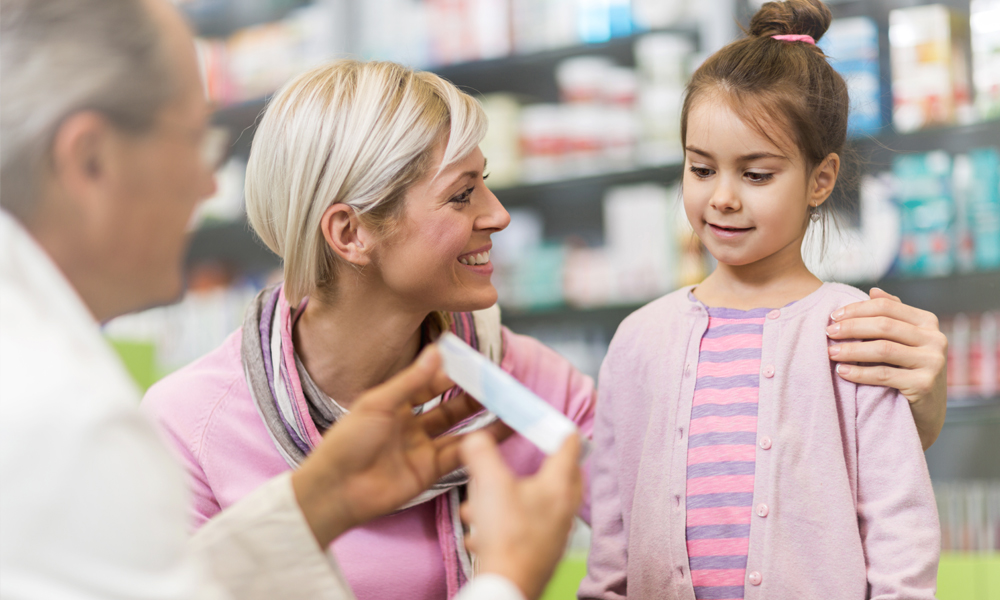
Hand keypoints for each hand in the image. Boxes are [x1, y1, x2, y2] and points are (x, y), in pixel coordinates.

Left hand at [291, 346, 504, 547]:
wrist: (336, 490)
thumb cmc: (347, 441)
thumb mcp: (378, 403)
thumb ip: (411, 380)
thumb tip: (437, 351)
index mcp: (394, 403)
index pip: (430, 383)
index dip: (452, 373)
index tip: (476, 362)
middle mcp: (410, 424)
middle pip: (449, 407)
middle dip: (473, 395)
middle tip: (499, 384)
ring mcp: (421, 449)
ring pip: (459, 430)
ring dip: (482, 419)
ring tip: (508, 406)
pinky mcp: (428, 472)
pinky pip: (458, 455)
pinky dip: (478, 445)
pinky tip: (498, 433)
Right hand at [459, 433, 582, 599]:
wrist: (506, 586)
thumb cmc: (506, 536)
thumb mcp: (489, 485)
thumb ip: (481, 455)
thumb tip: (476, 438)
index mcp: (559, 486)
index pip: (569, 445)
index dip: (558, 427)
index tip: (547, 420)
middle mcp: (564, 508)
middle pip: (561, 475)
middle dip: (543, 464)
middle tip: (532, 456)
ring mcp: (556, 532)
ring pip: (538, 502)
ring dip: (510, 496)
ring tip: (481, 500)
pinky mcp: (542, 551)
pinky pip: (526, 526)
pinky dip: (504, 522)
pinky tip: (480, 531)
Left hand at [826, 287, 947, 448]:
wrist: (926, 412)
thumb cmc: (908, 370)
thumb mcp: (904, 340)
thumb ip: (892, 315)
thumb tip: (873, 290)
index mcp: (928, 322)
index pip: (887, 307)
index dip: (857, 309)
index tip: (833, 316)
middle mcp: (935, 339)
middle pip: (884, 326)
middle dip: (851, 328)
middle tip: (828, 332)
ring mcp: (933, 362)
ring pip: (883, 349)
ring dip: (852, 350)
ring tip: (830, 352)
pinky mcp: (925, 384)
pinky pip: (884, 375)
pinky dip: (859, 372)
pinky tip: (842, 371)